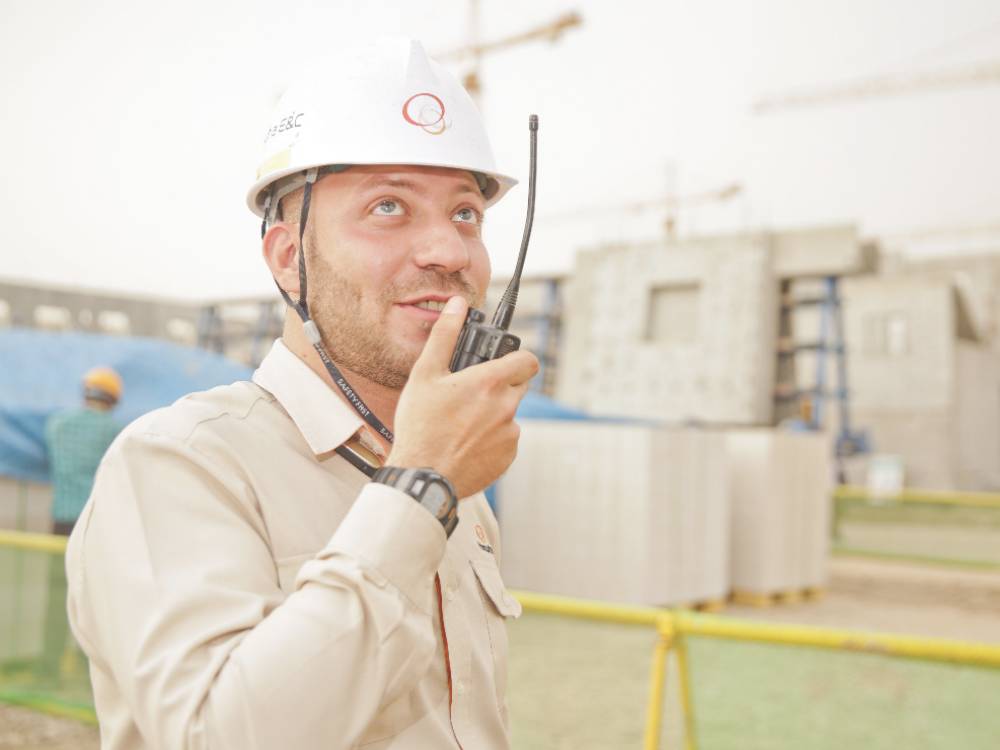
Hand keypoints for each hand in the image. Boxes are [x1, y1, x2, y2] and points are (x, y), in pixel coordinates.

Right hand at [388, 296, 538, 498]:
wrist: (422, 475)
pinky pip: (506, 439)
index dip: (517, 358)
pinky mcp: (508, 457)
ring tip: (462, 422)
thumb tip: (456, 306)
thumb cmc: (420, 426)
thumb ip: (445, 336)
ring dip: (494, 413)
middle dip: (501, 385)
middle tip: (472, 393)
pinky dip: (492, 438)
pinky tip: (466, 442)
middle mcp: (507, 407)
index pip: (528, 360)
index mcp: (491, 382)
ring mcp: (510, 434)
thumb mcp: (425, 375)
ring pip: (510, 414)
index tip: (502, 363)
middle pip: (519, 385)